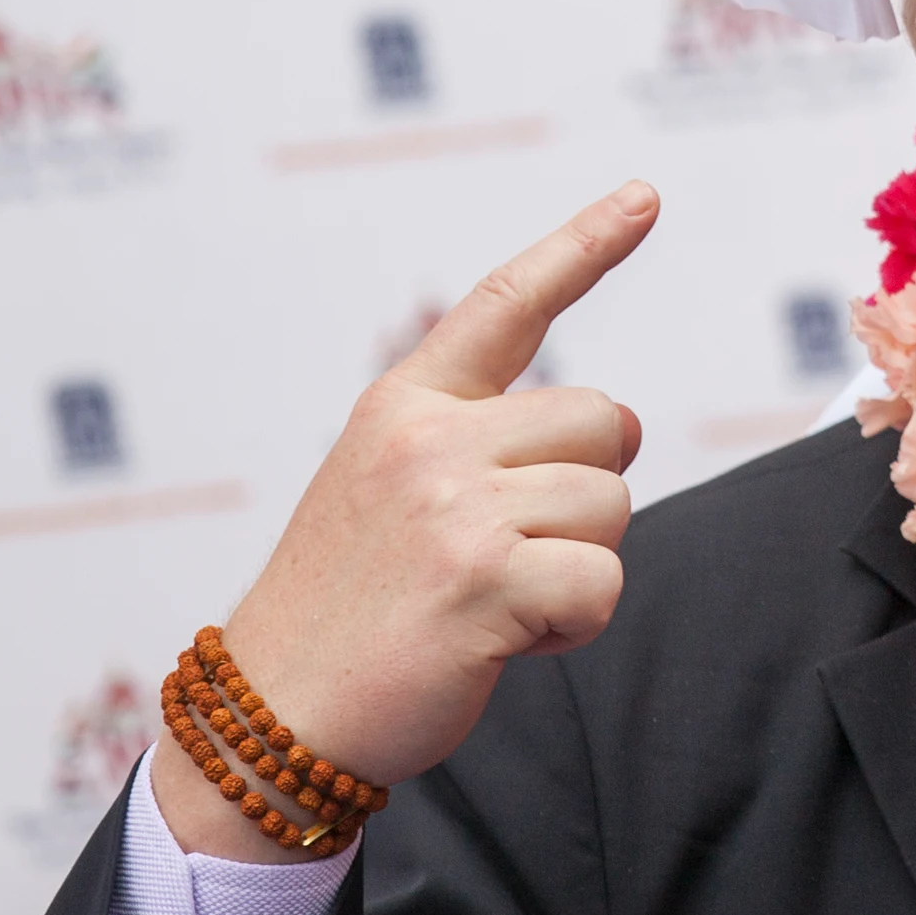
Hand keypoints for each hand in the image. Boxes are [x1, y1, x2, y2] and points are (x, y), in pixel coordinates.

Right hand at [152, 183, 658, 859]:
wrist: (269, 718)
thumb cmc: (349, 612)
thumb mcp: (390, 492)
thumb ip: (481, 445)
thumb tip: (613, 427)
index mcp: (404, 406)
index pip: (507, 303)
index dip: (585, 244)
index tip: (646, 196)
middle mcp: (429, 439)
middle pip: (605, 422)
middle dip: (585, 494)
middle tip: (504, 555)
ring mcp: (454, 505)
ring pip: (612, 506)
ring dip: (575, 566)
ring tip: (486, 603)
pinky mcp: (484, 576)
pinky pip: (603, 584)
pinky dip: (572, 626)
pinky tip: (499, 642)